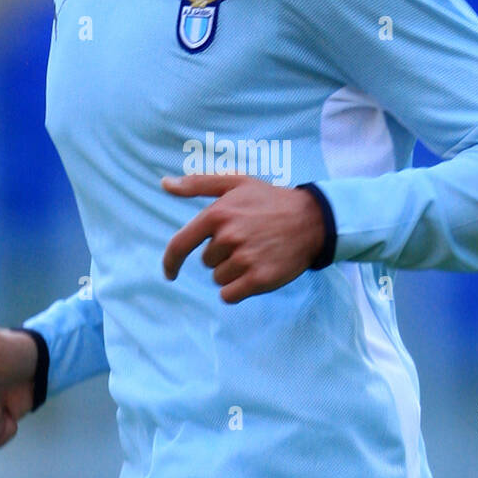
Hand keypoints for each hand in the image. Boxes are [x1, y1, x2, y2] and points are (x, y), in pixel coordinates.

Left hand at [161, 174, 325, 303]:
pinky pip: (229, 295)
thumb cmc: (270, 200)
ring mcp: (245, 259)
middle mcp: (229, 237)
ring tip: (256, 254)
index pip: (180, 245)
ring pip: (219, 279)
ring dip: (232, 272)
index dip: (170, 262)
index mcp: (218, 214)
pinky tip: (255, 273)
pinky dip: (238, 290)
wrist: (312, 220)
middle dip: (223, 255)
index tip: (170, 273)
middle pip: (207, 262)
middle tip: (248, 240)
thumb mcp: (236, 183)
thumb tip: (164, 183)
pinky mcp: (259, 279)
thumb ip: (197, 183)